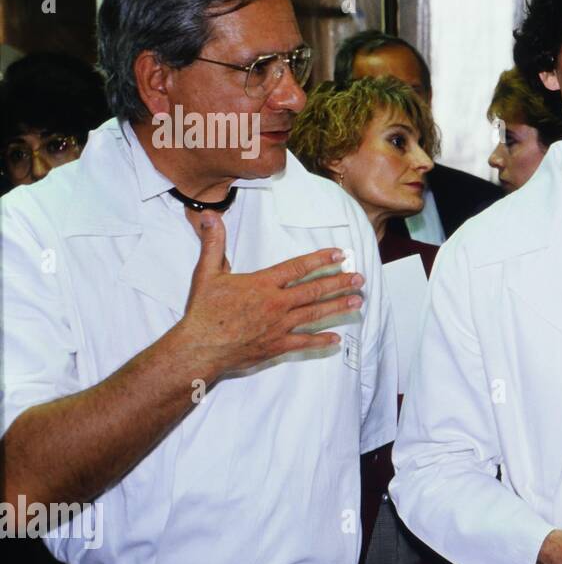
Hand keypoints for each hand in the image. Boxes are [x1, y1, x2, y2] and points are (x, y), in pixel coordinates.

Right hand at [176, 212, 362, 378]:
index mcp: (263, 284)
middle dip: (339, 282)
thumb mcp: (206, 273)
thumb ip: (214, 243)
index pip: (298, 267)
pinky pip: (304, 342)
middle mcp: (277, 304)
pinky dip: (321, 341)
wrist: (199, 347)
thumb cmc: (203, 312)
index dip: (321, 260)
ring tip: (357, 301)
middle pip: (314, 290)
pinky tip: (336, 338)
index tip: (339, 254)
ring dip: (338, 307)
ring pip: (315, 314)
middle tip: (360, 278)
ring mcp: (279, 326)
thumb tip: (209, 215)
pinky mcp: (277, 345)